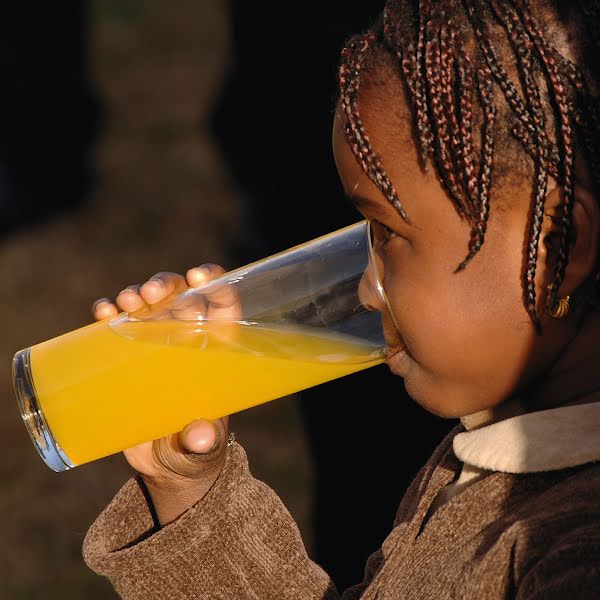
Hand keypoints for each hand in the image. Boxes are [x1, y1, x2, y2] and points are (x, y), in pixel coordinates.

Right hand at [92, 265, 235, 525]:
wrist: (163, 464)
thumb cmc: (194, 452)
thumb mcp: (200, 449)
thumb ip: (202, 442)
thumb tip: (198, 435)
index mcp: (216, 352)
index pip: (225, 308)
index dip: (217, 285)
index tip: (199, 278)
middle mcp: (188, 340)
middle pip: (182, 296)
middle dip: (168, 285)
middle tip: (153, 294)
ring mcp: (157, 344)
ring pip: (150, 304)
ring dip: (137, 293)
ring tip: (125, 302)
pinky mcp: (128, 355)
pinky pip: (118, 325)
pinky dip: (109, 313)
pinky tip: (103, 311)